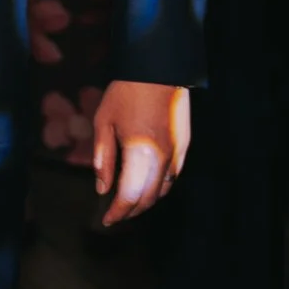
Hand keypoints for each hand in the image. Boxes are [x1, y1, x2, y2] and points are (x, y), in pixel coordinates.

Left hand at [90, 81, 190, 226]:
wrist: (159, 68)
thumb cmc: (126, 93)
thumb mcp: (104, 122)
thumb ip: (103, 158)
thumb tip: (103, 189)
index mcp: (140, 151)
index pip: (130, 195)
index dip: (118, 211)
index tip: (106, 219)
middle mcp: (163, 156)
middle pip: (149, 198)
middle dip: (131, 211)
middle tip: (115, 216)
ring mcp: (178, 152)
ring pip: (163, 190)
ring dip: (146, 202)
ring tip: (128, 205)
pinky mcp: (185, 146)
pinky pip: (173, 177)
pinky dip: (158, 188)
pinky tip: (146, 187)